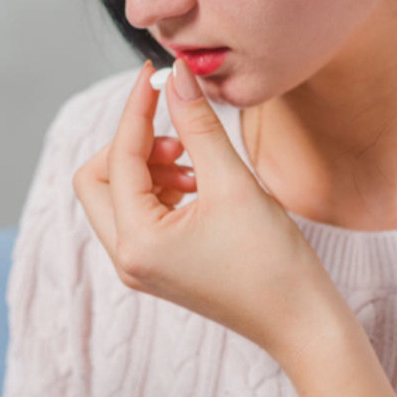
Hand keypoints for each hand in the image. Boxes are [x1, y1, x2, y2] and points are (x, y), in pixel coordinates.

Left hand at [72, 60, 337, 360]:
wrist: (301, 322)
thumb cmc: (272, 261)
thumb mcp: (233, 182)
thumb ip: (198, 125)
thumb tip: (176, 75)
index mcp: (135, 241)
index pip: (117, 158)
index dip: (136, 111)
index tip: (156, 75)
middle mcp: (125, 257)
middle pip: (96, 179)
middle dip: (131, 145)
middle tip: (176, 135)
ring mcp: (138, 264)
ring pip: (117, 194)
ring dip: (150, 165)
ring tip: (197, 163)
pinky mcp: (157, 264)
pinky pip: (139, 211)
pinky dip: (161, 186)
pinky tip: (200, 182)